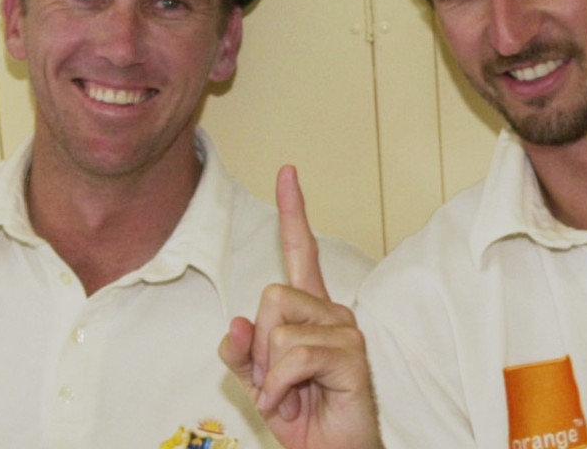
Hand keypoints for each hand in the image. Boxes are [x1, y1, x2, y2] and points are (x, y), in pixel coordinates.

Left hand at [219, 166, 381, 448]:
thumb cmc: (304, 416)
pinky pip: (292, 356)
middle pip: (272, 296)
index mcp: (311, 311)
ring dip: (269, 373)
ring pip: (278, 329)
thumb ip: (241, 353)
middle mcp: (332, 313)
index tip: (288, 172)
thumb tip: (235, 325)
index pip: (301, 252)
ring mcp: (345, 331)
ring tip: (290, 394)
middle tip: (275, 380)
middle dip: (258, 346)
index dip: (294, 211)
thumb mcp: (258, 383)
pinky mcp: (351, 355)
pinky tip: (296, 402)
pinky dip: (280, 388)